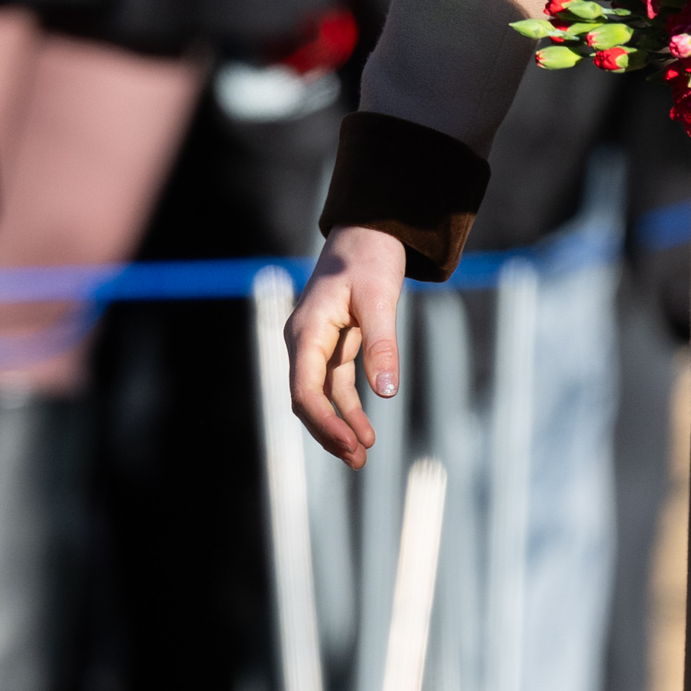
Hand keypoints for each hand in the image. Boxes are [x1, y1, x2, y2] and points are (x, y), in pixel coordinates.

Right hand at [287, 226, 407, 466]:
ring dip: (340, 425)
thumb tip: (387, 392)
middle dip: (329, 431)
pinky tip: (366, 431)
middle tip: (359, 460)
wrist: (369, 230)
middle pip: (307, 399)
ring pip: (321, 397)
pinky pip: (336, 385)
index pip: (304, 389)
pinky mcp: (334, 345)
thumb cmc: (370, 259)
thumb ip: (382, 345)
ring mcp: (317, 345)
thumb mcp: (380, 299)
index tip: (349, 443)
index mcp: (306, 331)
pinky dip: (350, 408)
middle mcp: (304, 342)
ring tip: (363, 456)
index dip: (324, 421)